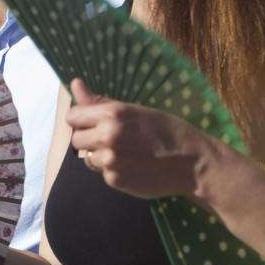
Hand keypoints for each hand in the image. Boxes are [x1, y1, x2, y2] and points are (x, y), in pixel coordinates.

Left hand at [66, 79, 216, 199]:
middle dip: (89, 138)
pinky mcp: (114, 180)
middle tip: (111, 138)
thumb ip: (100, 102)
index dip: (82, 119)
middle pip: (76, 139)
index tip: (93, 122)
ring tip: (125, 152)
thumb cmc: (167, 129)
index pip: (73, 116)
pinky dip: (113, 170)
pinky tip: (132, 165)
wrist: (191, 162)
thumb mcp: (135, 109)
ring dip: (100, 155)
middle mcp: (107, 136)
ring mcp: (109, 160)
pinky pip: (102, 173)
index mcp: (112, 114)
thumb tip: (75, 84)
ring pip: (87, 158)